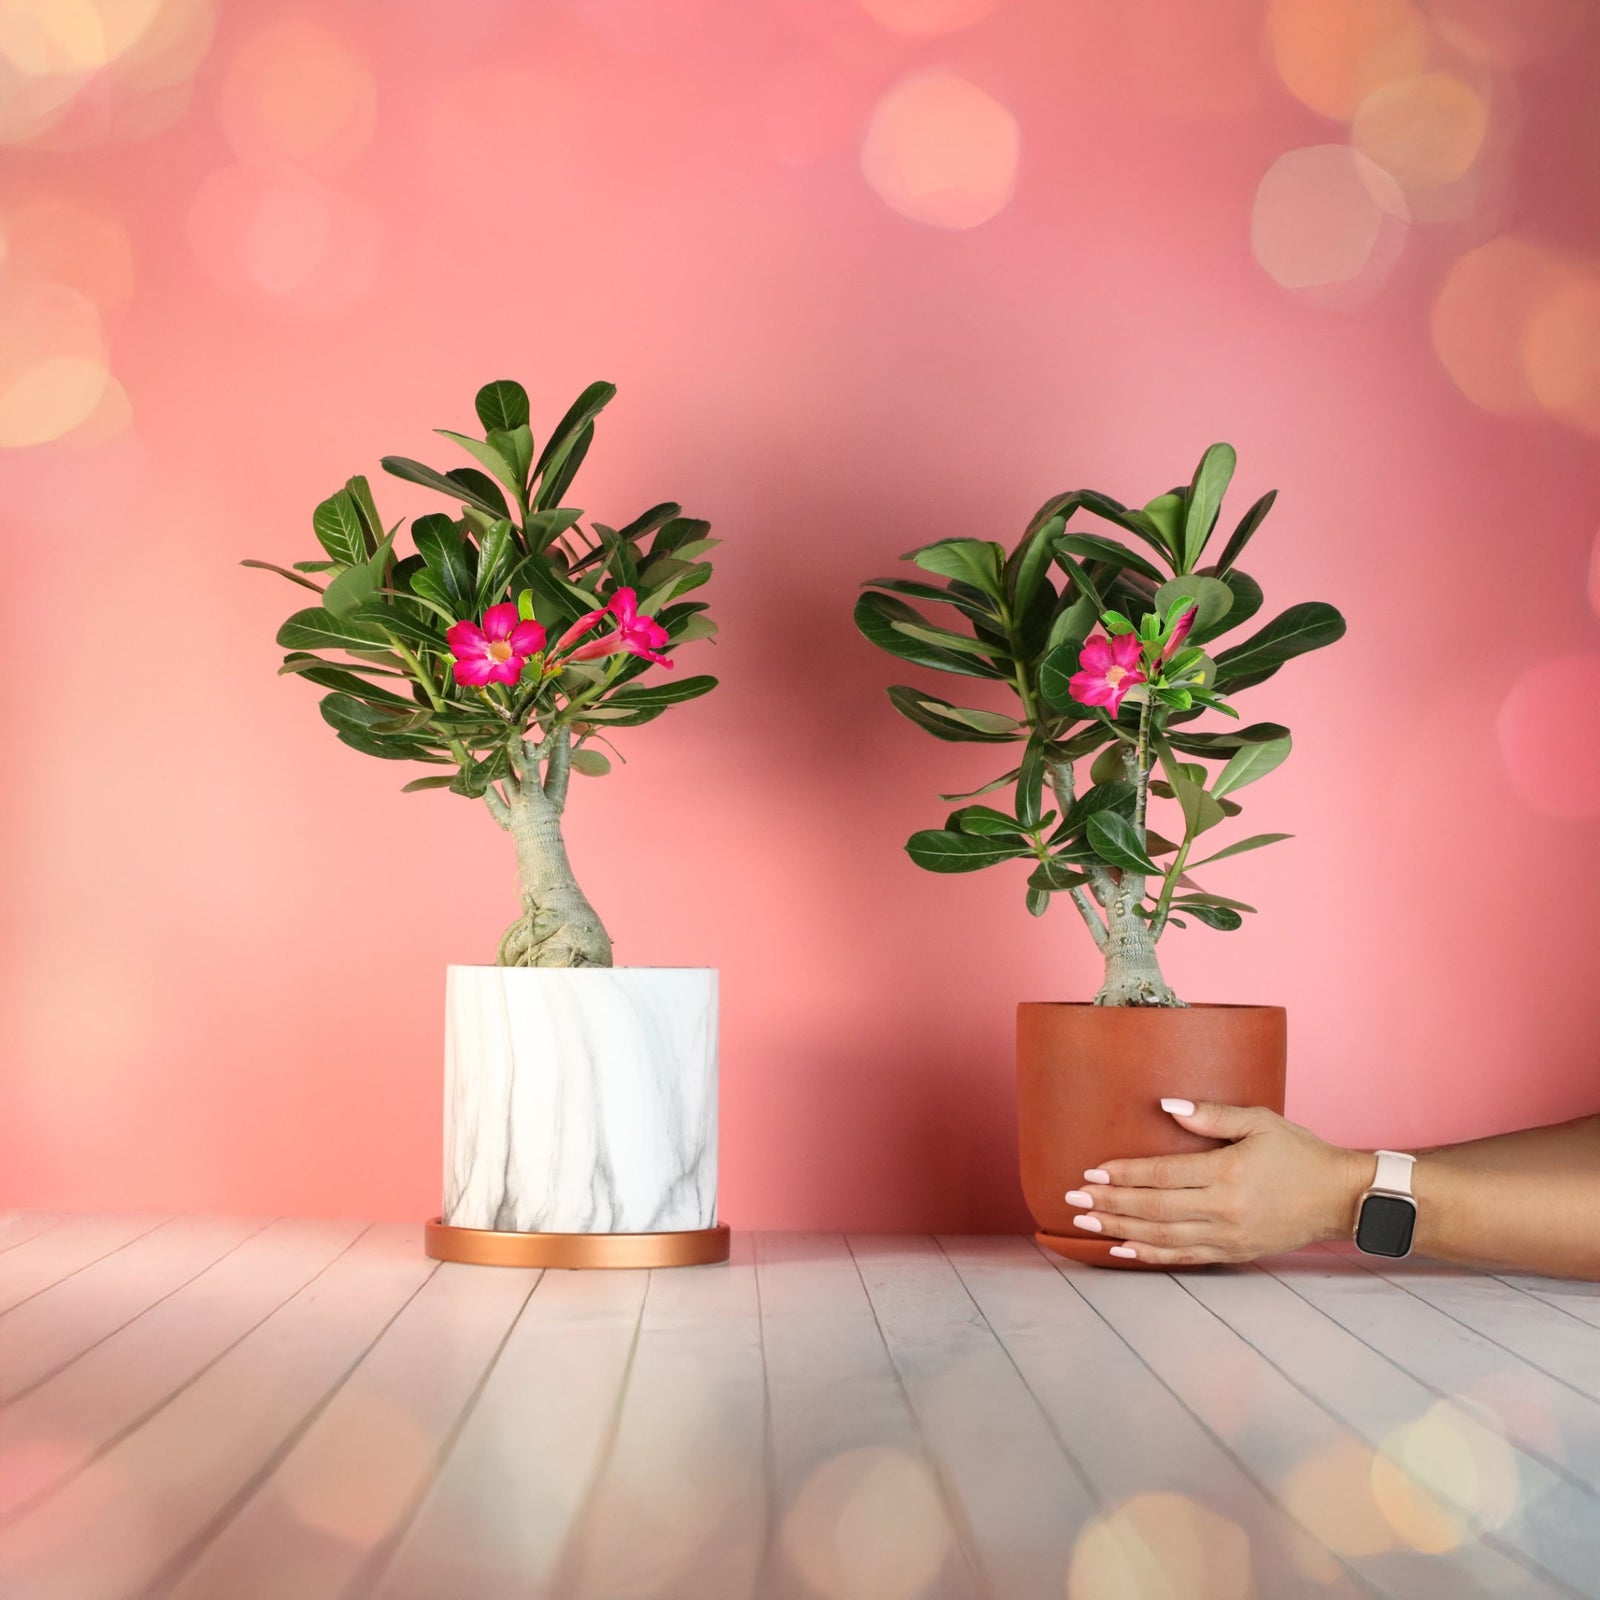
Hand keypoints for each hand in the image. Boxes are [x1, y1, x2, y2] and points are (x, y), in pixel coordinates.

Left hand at [1065, 1099, 1372, 1266]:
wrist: (1339, 1198)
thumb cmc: (1299, 1153)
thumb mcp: (1260, 1121)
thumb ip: (1212, 1114)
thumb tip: (1167, 1105)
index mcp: (1228, 1173)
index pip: (1163, 1175)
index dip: (1124, 1174)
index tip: (1091, 1172)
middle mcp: (1224, 1209)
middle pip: (1154, 1209)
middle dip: (1110, 1204)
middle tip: (1073, 1200)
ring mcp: (1228, 1236)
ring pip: (1163, 1237)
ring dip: (1121, 1230)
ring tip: (1086, 1224)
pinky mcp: (1234, 1253)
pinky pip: (1184, 1258)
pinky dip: (1150, 1256)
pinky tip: (1122, 1250)